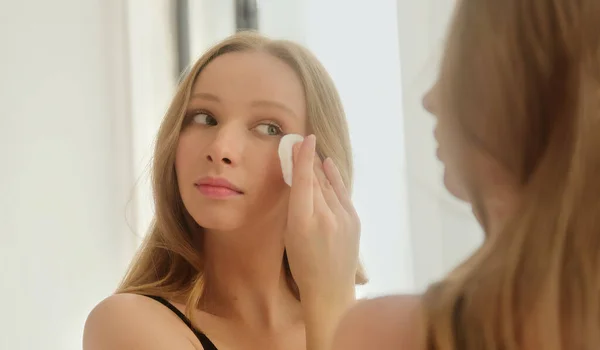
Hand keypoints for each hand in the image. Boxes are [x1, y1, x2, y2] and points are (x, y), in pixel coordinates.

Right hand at [283, 133, 360, 308]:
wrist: (331, 289)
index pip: (303, 181)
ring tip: (310, 152)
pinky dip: (334, 177)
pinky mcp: (354, 220)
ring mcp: (343, 218)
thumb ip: (295, 207)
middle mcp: (324, 216)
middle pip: (315, 180)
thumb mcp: (290, 236)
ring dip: (319, 168)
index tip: (302, 139)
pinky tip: (328, 164)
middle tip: (299, 143)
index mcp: (302, 222)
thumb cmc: (303, 264)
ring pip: (328, 185)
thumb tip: (298, 179)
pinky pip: (341, 192)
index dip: (302, 158)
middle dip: (307, 160)